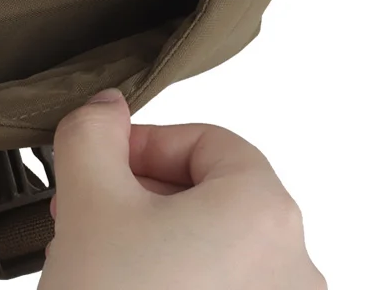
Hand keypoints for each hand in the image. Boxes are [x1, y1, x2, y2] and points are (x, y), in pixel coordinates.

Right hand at [40, 90, 324, 289]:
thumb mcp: (87, 197)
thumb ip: (93, 130)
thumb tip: (106, 106)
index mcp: (263, 213)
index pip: (210, 142)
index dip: (145, 142)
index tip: (100, 163)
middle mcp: (292, 268)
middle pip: (212, 197)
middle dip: (139, 194)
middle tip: (86, 211)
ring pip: (212, 252)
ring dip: (150, 241)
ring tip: (96, 261)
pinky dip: (171, 284)